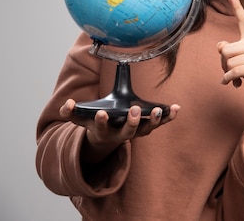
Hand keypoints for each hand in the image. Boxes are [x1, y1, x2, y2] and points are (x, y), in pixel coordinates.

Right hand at [59, 99, 180, 163]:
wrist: (107, 138)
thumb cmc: (95, 123)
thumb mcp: (83, 118)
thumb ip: (72, 112)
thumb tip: (67, 104)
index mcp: (103, 130)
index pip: (101, 126)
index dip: (100, 121)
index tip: (101, 113)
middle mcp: (120, 133)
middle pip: (128, 131)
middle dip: (132, 121)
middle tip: (134, 110)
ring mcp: (136, 132)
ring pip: (146, 129)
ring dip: (154, 121)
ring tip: (159, 110)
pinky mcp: (147, 127)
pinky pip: (160, 123)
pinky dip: (169, 117)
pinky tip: (176, 108)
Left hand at [217, 0, 243, 107]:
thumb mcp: (241, 59)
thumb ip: (230, 50)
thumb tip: (220, 46)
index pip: (243, 20)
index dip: (237, 6)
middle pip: (225, 50)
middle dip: (223, 64)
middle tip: (230, 72)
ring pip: (228, 62)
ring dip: (227, 74)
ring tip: (236, 78)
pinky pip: (234, 71)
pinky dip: (229, 79)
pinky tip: (233, 84)